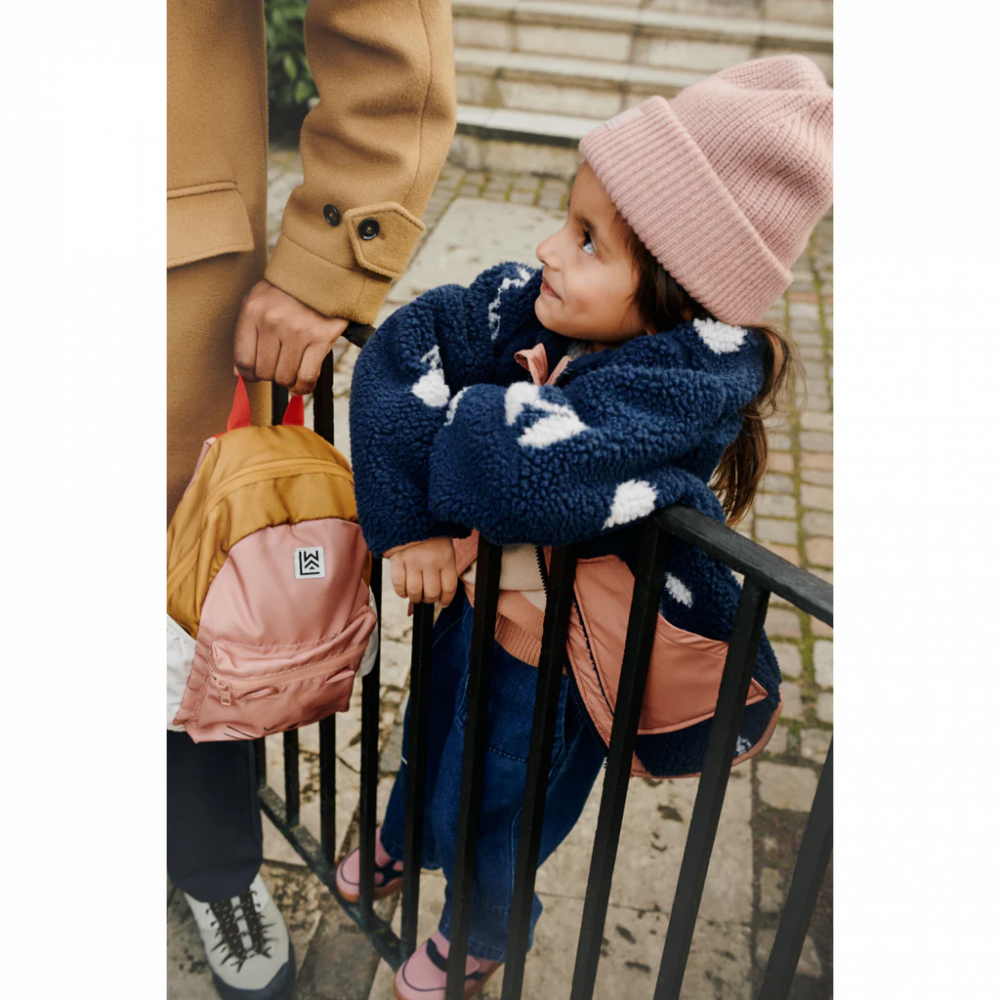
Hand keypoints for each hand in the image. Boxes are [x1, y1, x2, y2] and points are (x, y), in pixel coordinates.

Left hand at [233, 280, 348, 394]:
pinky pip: (307, 376)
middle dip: (270, 376)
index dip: (248, 375)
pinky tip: (302, 383)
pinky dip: (303, 387)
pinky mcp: (321, 338)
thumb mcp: (258, 303)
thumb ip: (246, 335)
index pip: (243, 359)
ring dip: (288, 381)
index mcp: (253, 311)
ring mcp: (298, 331)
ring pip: (285, 377)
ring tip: (292, 371)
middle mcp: (273, 321)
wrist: (323, 273)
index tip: (255, 375)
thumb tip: (239, 373)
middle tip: (278, 367)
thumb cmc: (288, 292)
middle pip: (264, 371)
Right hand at [387, 538, 457, 606]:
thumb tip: (441, 593)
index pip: (449, 588)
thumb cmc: (430, 532)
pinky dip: (400, 591)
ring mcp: (413, 561)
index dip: (446, 599)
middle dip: (429, 599)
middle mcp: (430, 561)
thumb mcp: (445, 547)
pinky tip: (403, 591)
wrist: (412, 513)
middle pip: (431, 593)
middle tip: (427, 597)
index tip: (443, 602)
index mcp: (446, 558)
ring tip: (415, 594)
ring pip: (414, 591)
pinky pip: (398, 583)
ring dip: (415, 597)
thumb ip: (444, 567)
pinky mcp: (397, 559)